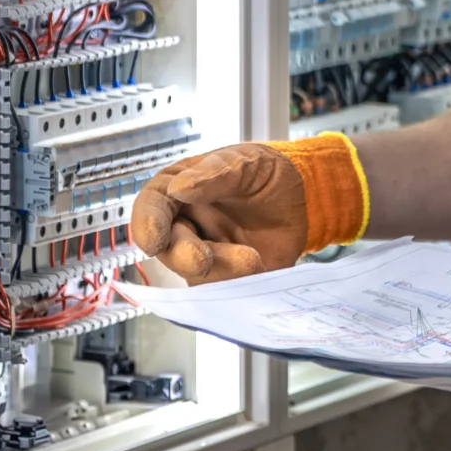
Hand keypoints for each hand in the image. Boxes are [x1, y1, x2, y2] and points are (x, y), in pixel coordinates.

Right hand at [131, 143, 311, 283]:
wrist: (303, 196)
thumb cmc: (264, 172)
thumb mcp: (244, 162)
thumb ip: (214, 173)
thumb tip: (179, 187)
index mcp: (177, 191)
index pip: (151, 207)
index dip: (147, 224)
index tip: (155, 241)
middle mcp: (184, 226)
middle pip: (168, 248)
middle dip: (184, 256)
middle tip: (204, 260)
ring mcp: (204, 253)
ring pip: (195, 273)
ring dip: (220, 269)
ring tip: (252, 260)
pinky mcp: (227, 277)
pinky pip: (223, 288)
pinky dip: (236, 284)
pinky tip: (257, 272)